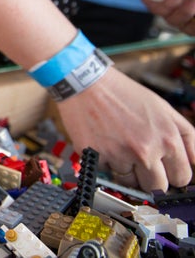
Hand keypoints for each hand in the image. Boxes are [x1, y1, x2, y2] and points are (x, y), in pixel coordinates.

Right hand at [57, 68, 194, 191]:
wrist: (85, 83)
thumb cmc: (123, 93)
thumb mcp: (164, 108)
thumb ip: (185, 137)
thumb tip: (194, 162)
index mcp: (168, 139)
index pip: (182, 177)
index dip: (174, 174)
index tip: (166, 172)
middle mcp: (146, 150)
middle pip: (158, 187)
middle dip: (152, 178)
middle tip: (142, 163)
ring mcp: (121, 155)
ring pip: (131, 183)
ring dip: (127, 171)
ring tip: (121, 148)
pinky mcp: (98, 157)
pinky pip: (107, 173)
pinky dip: (107, 162)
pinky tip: (105, 144)